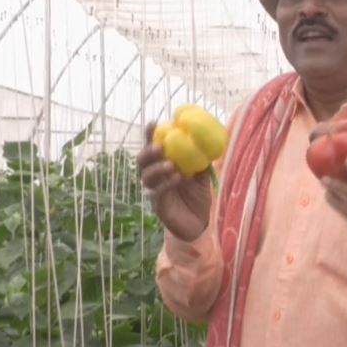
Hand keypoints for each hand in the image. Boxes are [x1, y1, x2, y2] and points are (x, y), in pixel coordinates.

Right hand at [139, 122, 212, 240]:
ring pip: (146, 177)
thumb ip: (199, 160)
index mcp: (163, 165)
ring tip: (171, 165)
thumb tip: (204, 141)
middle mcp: (156, 176)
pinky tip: (176, 179)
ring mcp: (155, 191)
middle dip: (148, 152)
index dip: (150, 136)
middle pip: (142, 161)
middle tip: (160, 147)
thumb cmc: (197, 196)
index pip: (153, 148)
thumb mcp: (201, 175)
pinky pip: (156, 193)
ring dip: (157, 168)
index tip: (153, 123)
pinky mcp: (158, 206)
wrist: (200, 223)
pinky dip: (165, 184)